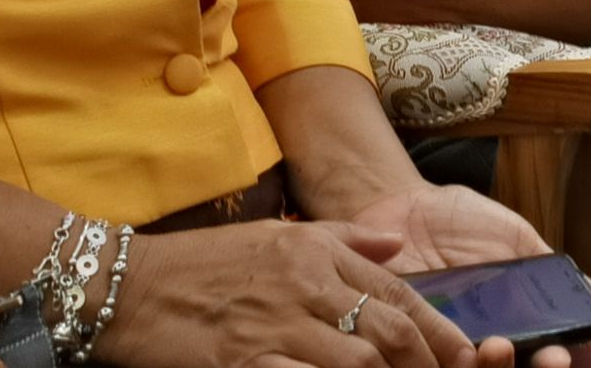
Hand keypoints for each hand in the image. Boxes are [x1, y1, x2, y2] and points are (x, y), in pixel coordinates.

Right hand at [99, 218, 495, 367]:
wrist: (124, 287)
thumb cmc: (202, 264)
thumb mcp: (278, 236)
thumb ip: (345, 240)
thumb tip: (400, 244)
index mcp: (316, 252)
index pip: (398, 294)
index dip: (440, 331)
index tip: (466, 355)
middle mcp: (303, 285)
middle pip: (388, 333)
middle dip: (426, 365)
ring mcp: (274, 327)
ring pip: (357, 363)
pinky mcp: (244, 363)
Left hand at [352, 186, 590, 361]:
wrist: (399, 203)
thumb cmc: (461, 222)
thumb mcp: (517, 240)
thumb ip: (554, 273)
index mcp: (510, 325)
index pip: (537, 356)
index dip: (551, 361)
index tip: (559, 355)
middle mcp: (476, 342)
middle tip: (536, 355)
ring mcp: (438, 344)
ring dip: (486, 367)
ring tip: (493, 344)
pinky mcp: (402, 340)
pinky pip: (415, 358)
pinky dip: (428, 358)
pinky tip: (440, 348)